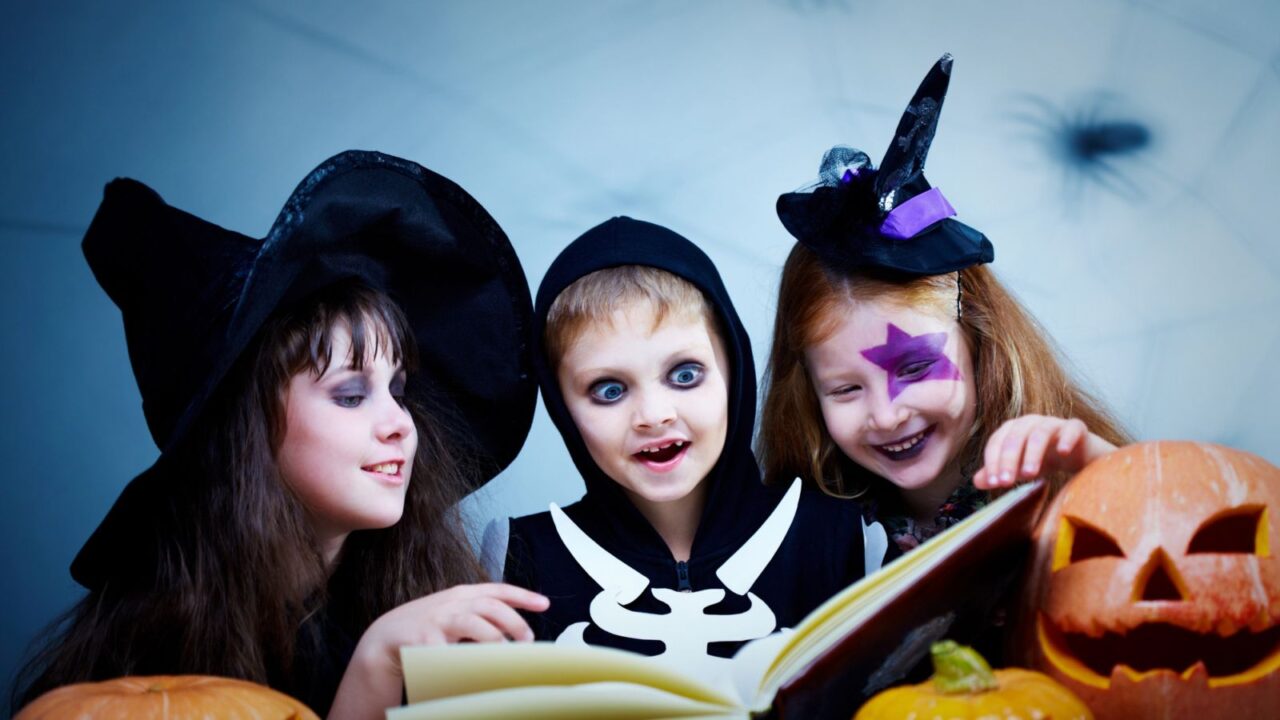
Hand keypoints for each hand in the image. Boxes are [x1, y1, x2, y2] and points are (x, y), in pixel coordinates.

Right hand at [328, 583, 547, 719]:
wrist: (384, 639)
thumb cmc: (426, 628)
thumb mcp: (454, 612)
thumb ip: (481, 614)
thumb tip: (515, 625)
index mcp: (462, 595)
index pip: (498, 590)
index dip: (523, 596)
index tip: (545, 604)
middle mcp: (452, 603)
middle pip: (490, 606)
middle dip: (514, 623)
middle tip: (528, 641)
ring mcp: (438, 620)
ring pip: (474, 624)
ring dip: (494, 639)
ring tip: (506, 655)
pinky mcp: (425, 640)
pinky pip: (451, 651)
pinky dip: (465, 660)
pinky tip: (475, 669)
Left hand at [973, 414, 1115, 489]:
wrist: (1080, 455)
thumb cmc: (1045, 460)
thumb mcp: (1020, 469)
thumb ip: (999, 473)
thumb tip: (976, 482)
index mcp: (1013, 429)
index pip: (997, 442)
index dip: (993, 462)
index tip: (994, 483)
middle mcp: (1031, 422)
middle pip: (1015, 437)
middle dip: (1008, 460)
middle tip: (1006, 483)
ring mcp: (1054, 423)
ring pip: (1040, 433)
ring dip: (1032, 453)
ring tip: (1030, 475)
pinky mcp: (1077, 427)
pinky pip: (1071, 428)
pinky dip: (1067, 439)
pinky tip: (1064, 453)